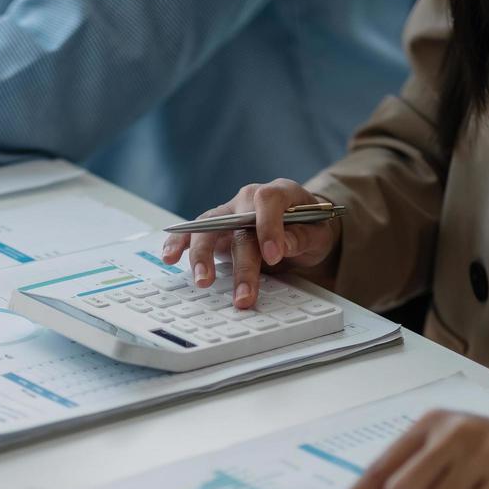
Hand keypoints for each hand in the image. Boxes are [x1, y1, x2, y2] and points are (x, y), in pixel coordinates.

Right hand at [160, 179, 339, 308]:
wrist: (301, 229)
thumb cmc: (310, 228)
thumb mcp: (318, 233)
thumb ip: (302, 236)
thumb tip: (282, 244)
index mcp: (278, 193)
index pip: (268, 201)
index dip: (269, 227)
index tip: (274, 256)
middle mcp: (248, 200)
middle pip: (236, 225)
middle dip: (240, 263)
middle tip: (243, 295)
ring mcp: (228, 214)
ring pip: (208, 229)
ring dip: (203, 256)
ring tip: (202, 281)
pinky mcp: (215, 230)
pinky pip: (193, 233)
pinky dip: (179, 244)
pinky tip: (169, 257)